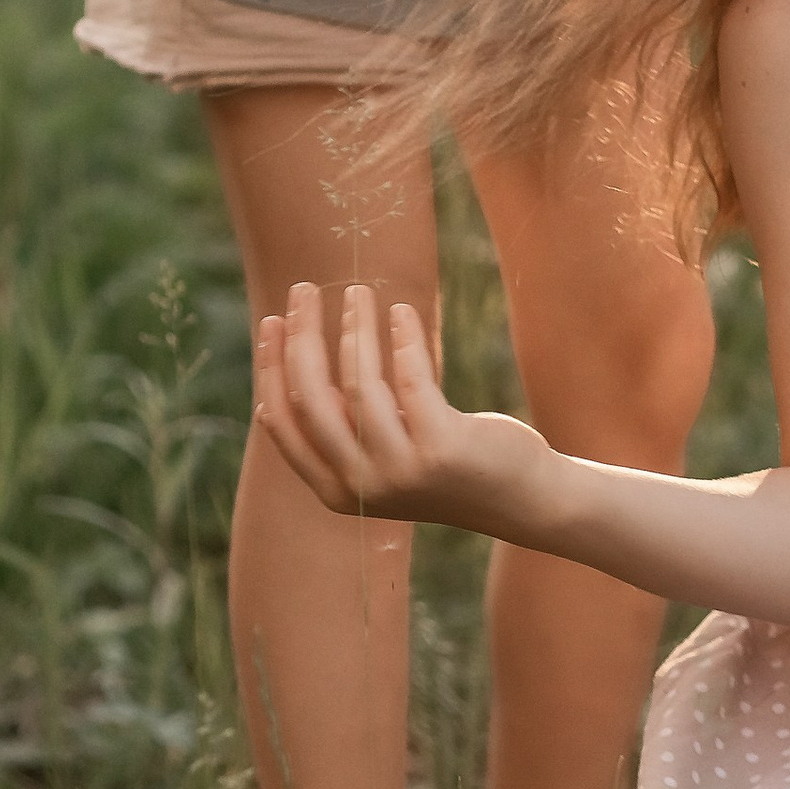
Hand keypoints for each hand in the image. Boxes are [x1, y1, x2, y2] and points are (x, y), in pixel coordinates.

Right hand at [254, 279, 535, 532]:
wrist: (518, 498)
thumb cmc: (442, 463)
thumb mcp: (383, 453)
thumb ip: (344, 425)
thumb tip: (298, 361)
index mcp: (335, 491)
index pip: (285, 424)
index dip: (271, 369)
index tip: (272, 322)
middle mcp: (361, 486)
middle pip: (311, 400)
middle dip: (302, 337)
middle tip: (304, 290)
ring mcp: (400, 470)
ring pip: (359, 385)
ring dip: (355, 328)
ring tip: (359, 292)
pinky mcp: (441, 448)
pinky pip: (410, 379)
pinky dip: (403, 339)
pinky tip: (402, 312)